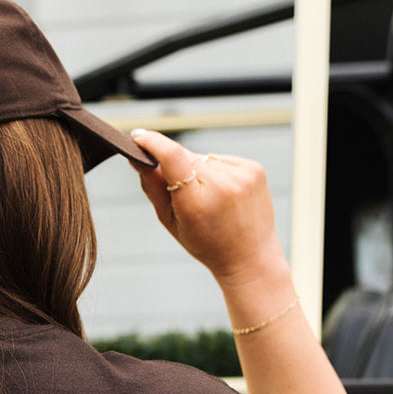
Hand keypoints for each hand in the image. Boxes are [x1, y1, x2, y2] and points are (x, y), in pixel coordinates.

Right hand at [129, 128, 286, 287]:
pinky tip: (223, 194)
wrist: (250, 257)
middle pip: (185, 156)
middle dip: (175, 165)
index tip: (138, 136)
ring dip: (198, 170)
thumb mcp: (171, 222)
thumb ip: (152, 187)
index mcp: (197, 202)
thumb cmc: (208, 244)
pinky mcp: (254, 168)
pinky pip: (222, 160)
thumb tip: (138, 158)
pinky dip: (217, 172)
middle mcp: (222, 184)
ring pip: (203, 158)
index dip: (152, 142)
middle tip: (180, 191)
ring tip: (208, 198)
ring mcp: (242, 175)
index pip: (171, 156)